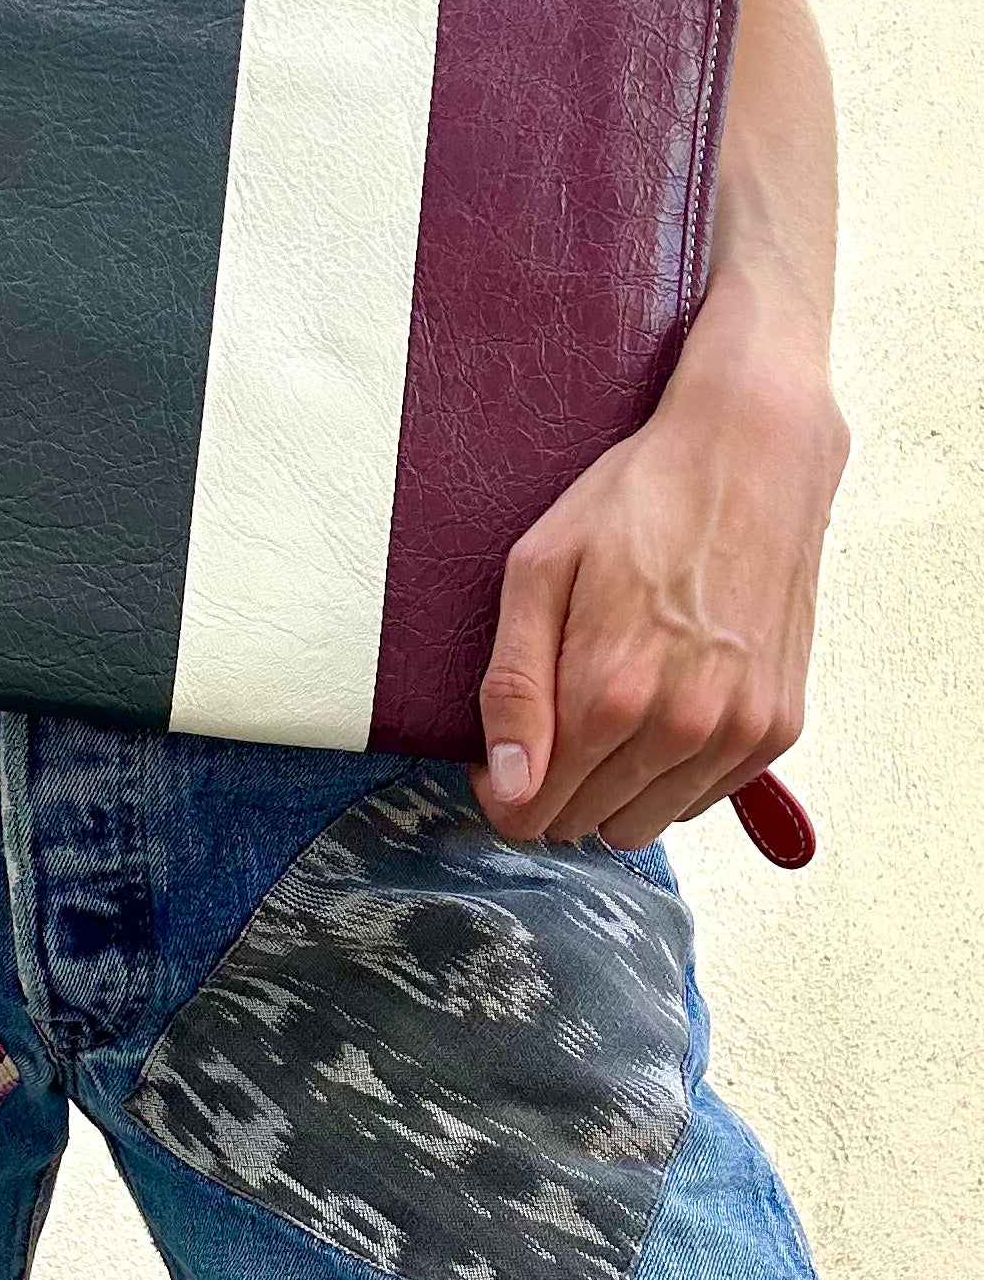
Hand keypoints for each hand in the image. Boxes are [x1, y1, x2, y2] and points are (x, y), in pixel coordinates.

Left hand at [471, 283, 848, 851]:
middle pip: (584, 822)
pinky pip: (702, 798)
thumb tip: (509, 788)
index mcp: (609, 693)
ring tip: (611, 709)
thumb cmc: (638, 501)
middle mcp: (680, 726)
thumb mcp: (539, 572)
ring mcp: (738, 731)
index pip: (532, 809)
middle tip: (553, 720)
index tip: (500, 755)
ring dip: (613, 788)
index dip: (502, 790)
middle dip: (553, 787)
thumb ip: (514, 689)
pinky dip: (672, 773)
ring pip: (644, 824)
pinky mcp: (779, 726)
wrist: (753, 455)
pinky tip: (664, 707)